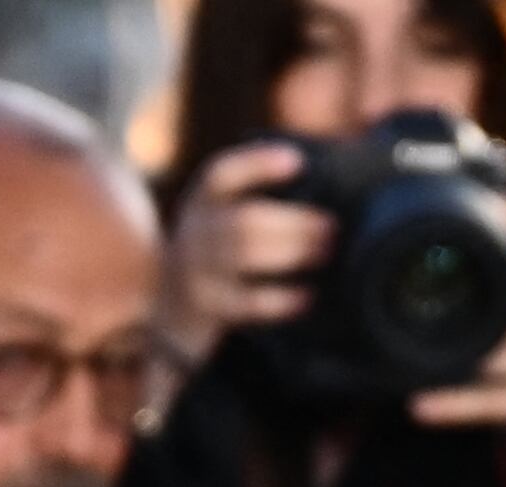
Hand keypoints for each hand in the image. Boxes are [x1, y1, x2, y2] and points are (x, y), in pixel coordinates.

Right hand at [158, 142, 332, 364]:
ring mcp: (197, 269)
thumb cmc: (219, 250)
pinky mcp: (206, 307)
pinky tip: (308, 296)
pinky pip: (246, 302)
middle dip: (293, 221)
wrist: (173, 304)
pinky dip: (281, 299)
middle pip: (242, 218)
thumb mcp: (223, 217)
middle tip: (332, 226)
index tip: (298, 161)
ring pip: (243, 254)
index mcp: (204, 199)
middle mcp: (195, 229)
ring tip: (326, 252)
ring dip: (291, 251)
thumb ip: (261, 200)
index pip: (223, 173)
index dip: (258, 164)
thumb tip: (323, 177)